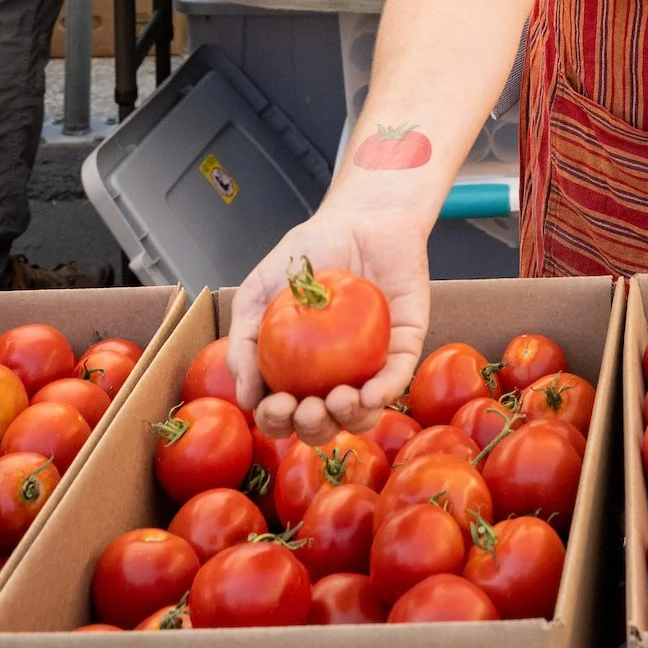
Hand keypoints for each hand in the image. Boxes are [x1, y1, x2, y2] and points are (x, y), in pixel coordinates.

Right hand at [227, 197, 432, 446]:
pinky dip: (384, 393)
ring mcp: (370, 366)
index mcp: (295, 371)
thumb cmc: (310, 253)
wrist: (359, 218)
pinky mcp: (405, 348)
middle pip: (322, 425)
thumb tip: (245, 395)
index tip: (273, 405)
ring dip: (348, 419)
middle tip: (304, 408)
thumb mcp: (258, 292)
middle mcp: (332, 376)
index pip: (283, 413)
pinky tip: (369, 393)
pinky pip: (397, 379)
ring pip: (362, 415)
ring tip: (336, 400)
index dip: (275, 422)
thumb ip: (243, 339)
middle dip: (311, 429)